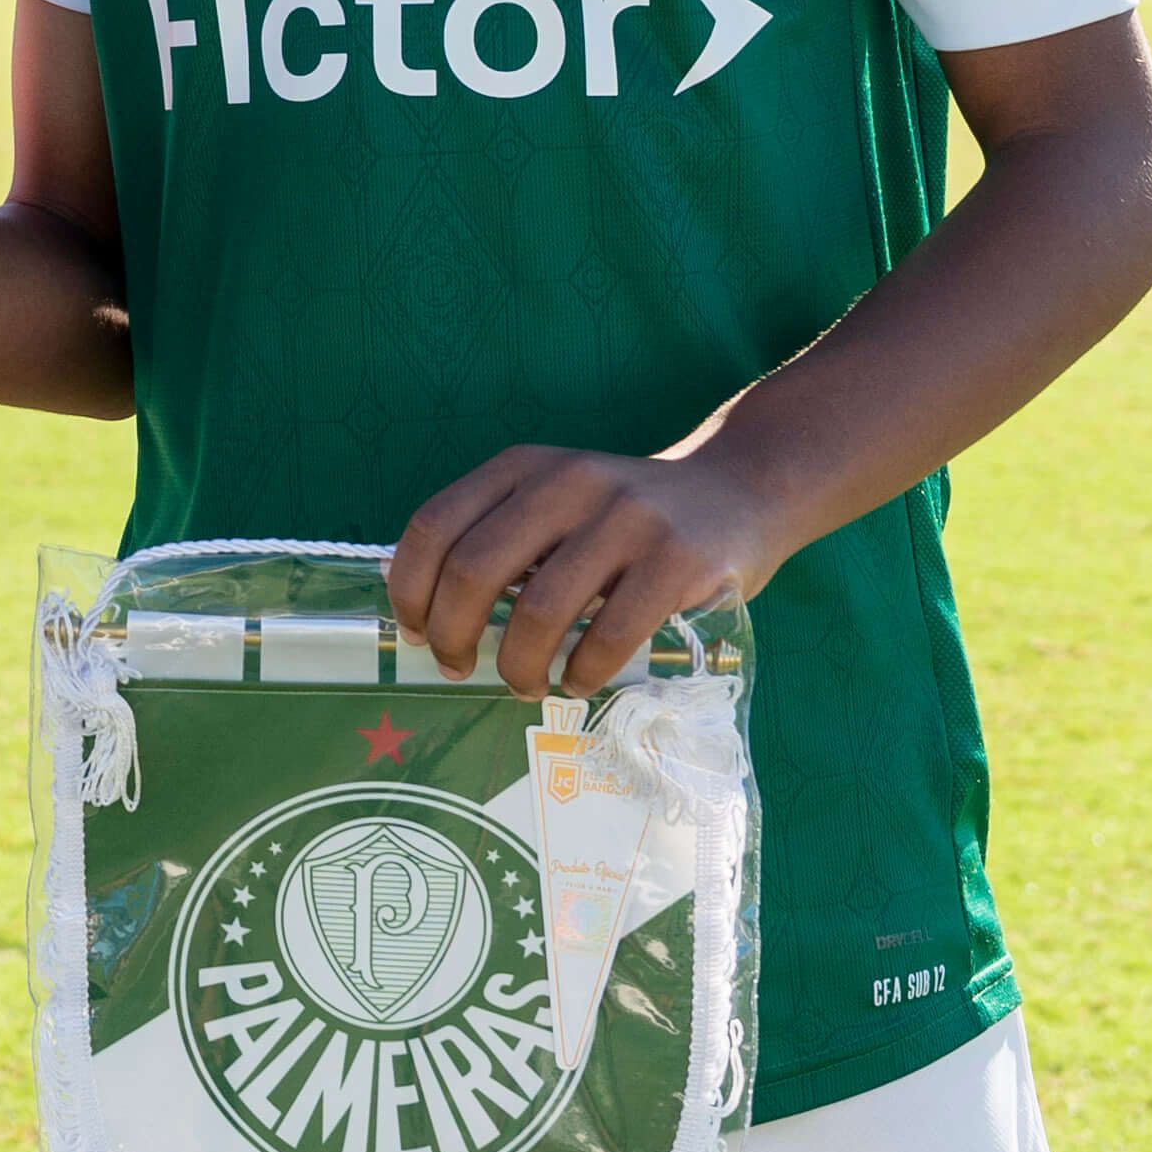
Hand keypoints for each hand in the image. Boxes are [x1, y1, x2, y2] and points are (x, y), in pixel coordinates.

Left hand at [387, 443, 791, 697]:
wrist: (741, 489)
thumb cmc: (629, 515)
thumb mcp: (559, 497)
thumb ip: (502, 533)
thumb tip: (428, 610)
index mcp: (526, 466)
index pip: (435, 525)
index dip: (410, 588)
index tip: (417, 633)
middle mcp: (568, 482)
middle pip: (474, 570)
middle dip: (453, 636)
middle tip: (460, 670)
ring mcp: (625, 518)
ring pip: (537, 610)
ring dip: (518, 666)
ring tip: (525, 685)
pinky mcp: (676, 559)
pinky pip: (609, 634)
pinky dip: (582, 672)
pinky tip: (578, 682)